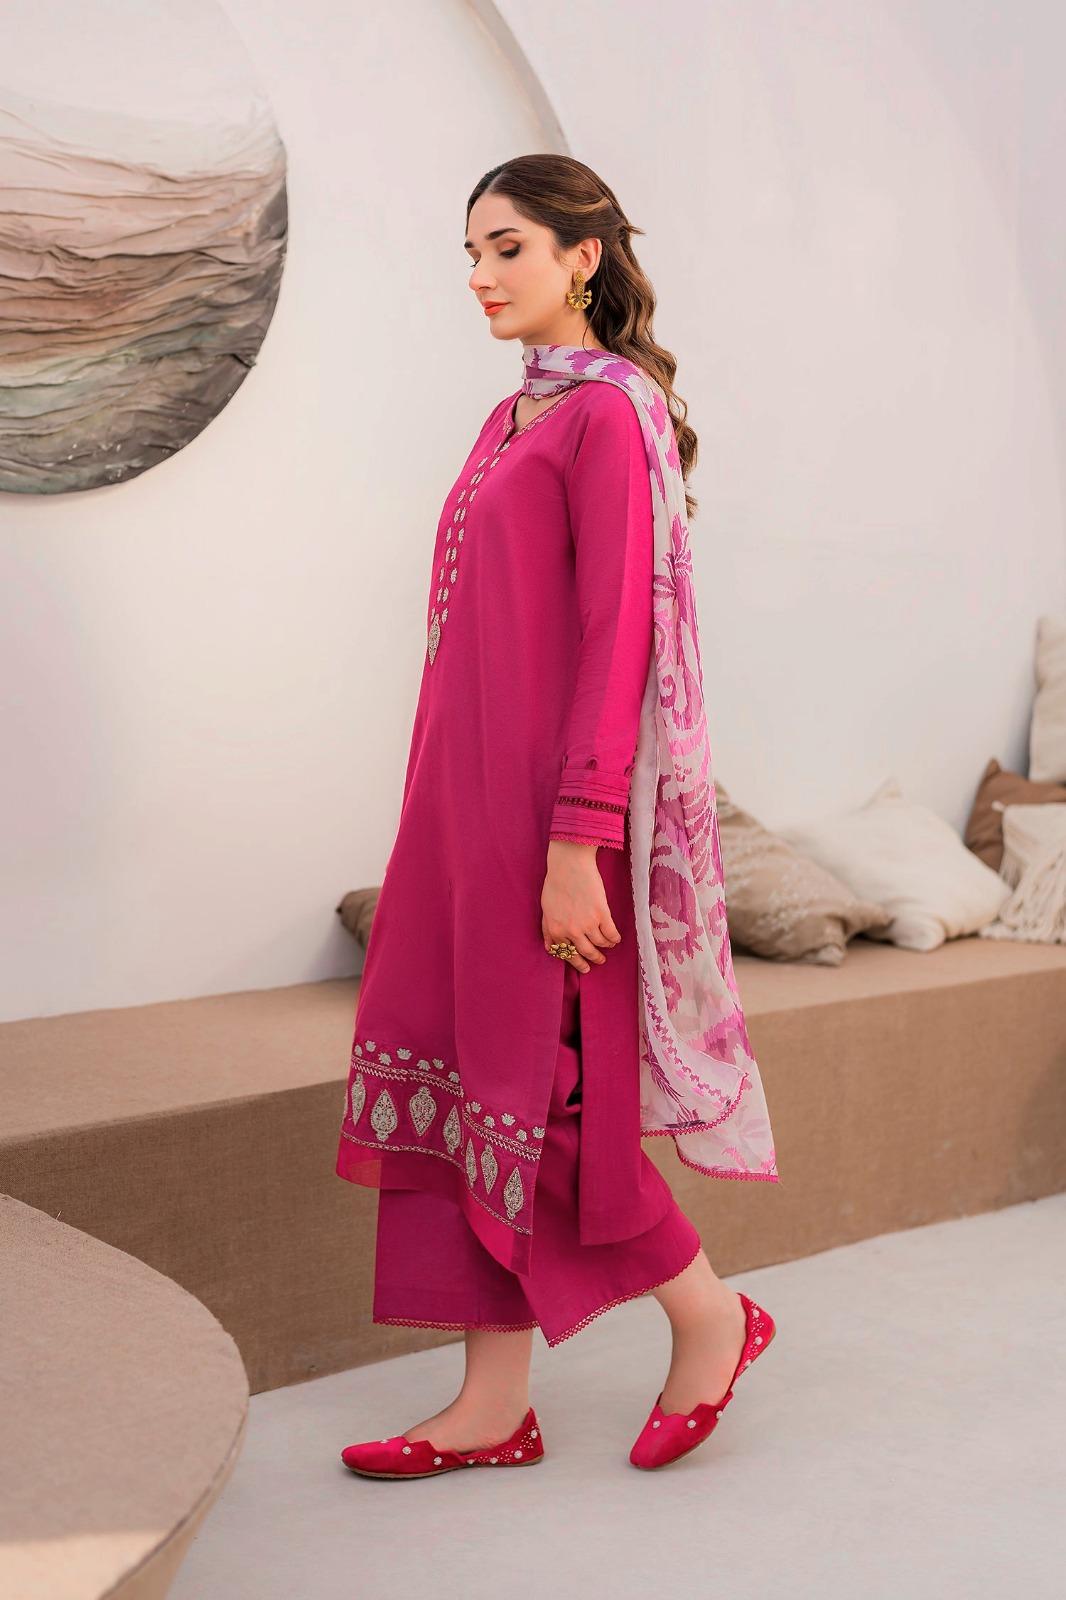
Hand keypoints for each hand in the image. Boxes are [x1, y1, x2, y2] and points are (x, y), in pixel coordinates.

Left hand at [541, 839, 621, 971]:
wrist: (569, 865)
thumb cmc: (555, 884)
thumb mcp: (546, 910)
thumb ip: (547, 930)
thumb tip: (549, 948)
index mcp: (556, 931)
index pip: (567, 953)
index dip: (577, 962)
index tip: (584, 967)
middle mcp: (572, 931)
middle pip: (586, 952)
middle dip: (594, 959)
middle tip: (599, 961)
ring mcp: (588, 923)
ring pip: (600, 944)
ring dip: (605, 948)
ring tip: (608, 947)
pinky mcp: (602, 914)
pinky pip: (611, 934)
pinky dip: (614, 939)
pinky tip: (615, 939)